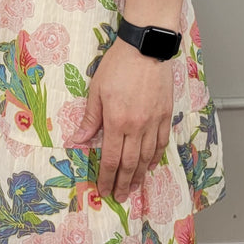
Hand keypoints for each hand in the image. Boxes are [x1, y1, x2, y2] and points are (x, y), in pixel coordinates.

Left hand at [68, 38, 173, 201]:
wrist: (145, 47)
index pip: (112, 158)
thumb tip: (78, 140)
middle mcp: (137, 126)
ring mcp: (153, 121)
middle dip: (124, 183)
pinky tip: (151, 164)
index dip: (107, 177)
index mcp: (117, 121)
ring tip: (135, 187)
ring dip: (141, 175)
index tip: (104, 190)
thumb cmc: (118, 65)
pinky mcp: (165, 114)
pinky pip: (161, 142)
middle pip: (131, 163)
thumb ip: (90, 118)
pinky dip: (156, 157)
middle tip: (120, 196)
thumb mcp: (96, 90)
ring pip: (148, 156)